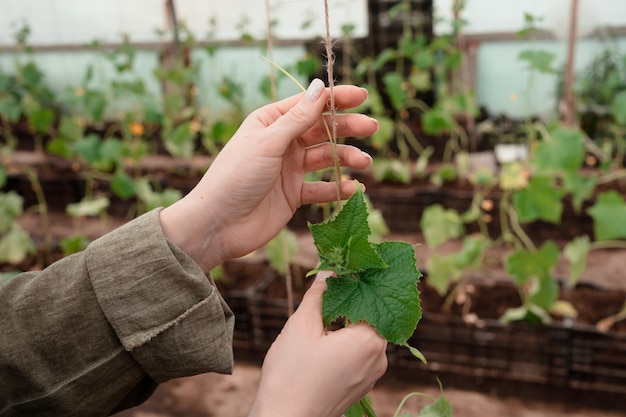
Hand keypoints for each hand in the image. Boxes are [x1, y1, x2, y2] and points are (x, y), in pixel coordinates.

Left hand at [160, 79, 377, 271]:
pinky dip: (337, 188)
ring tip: (364, 162)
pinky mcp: (293, 195)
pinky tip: (352, 189)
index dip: (335, 98)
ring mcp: (289, 170)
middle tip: (372, 127)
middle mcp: (281, 143)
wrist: (218, 224)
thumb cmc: (236, 177)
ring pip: (325, 158)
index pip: (308, 104)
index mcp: (270, 122)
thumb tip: (319, 86)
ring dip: (346, 158)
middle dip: (347, 127)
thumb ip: (297, 118)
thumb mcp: (268, 143)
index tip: (362, 96)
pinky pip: (321, 189)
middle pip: (321, 129)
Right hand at [249, 272, 387, 416]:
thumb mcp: (301, 325)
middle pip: (368, 317)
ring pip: (362, 337)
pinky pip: (358, 355)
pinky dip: (344, 344)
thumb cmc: (291, 374)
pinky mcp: (361, 387)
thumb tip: (331, 269)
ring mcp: (371, 376)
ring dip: (344, 325)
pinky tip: (322, 343)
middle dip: (347, 303)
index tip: (341, 269)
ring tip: (319, 320)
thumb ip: (319, 294)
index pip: (370, 299)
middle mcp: (379, 358)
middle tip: (325, 291)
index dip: (354, 282)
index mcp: (370, 341)